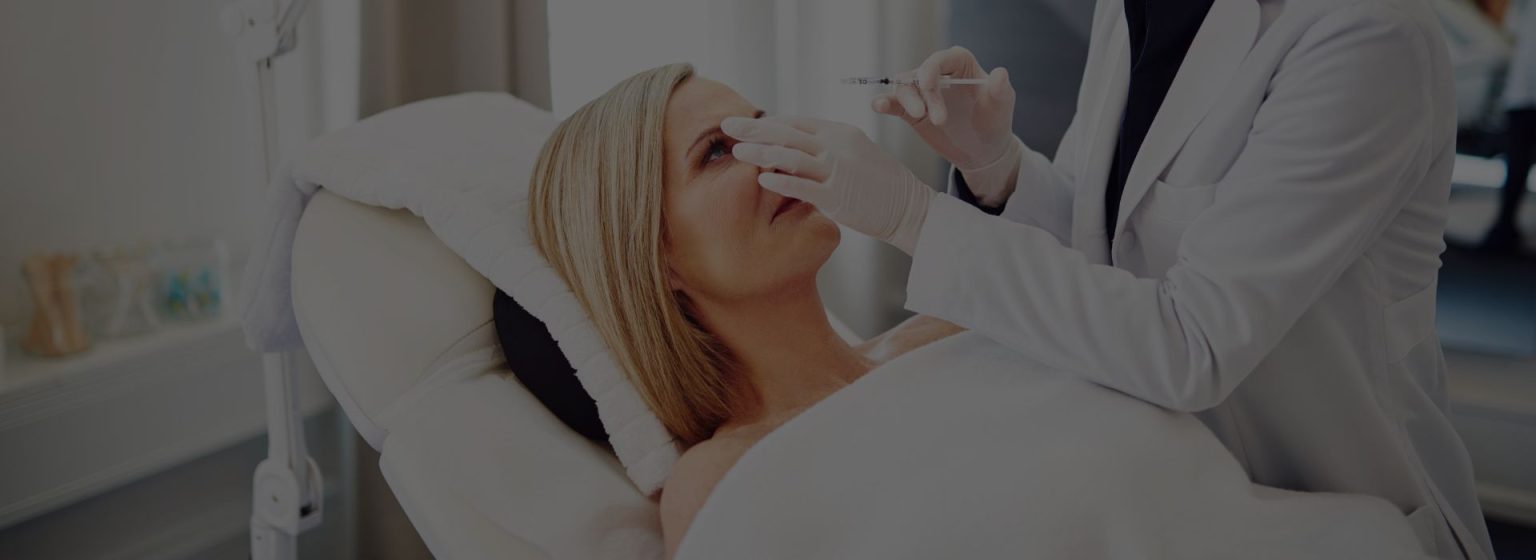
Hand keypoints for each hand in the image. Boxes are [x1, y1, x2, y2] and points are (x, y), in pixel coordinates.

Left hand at [722, 116, 935, 254]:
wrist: (910, 208)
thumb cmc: (881, 184)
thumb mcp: (857, 153)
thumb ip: (828, 147)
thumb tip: (795, 146)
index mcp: (841, 132)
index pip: (797, 122)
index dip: (769, 123)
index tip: (747, 125)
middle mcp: (838, 146)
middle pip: (788, 133)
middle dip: (754, 129)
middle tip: (727, 126)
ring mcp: (838, 171)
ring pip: (791, 156)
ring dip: (761, 152)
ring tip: (736, 152)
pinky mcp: (838, 197)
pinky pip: (803, 187)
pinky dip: (781, 181)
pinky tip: (761, 178)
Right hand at [874, 47, 1020, 201]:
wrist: (983, 150)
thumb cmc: (994, 120)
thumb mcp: (1002, 105)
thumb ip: (1000, 89)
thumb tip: (1000, 74)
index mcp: (960, 64)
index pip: (941, 59)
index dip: (932, 69)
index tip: (929, 87)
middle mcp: (938, 74)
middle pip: (920, 74)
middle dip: (925, 95)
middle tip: (940, 121)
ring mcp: (923, 92)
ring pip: (904, 87)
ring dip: (906, 100)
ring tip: (916, 115)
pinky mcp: (912, 111)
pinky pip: (894, 103)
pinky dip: (884, 103)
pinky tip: (878, 105)